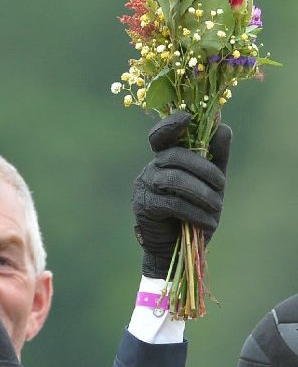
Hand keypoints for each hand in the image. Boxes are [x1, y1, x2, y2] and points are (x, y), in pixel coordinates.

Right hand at [132, 110, 231, 277]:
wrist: (176, 249)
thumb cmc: (194, 212)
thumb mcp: (211, 182)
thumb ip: (216, 156)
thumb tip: (222, 126)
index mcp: (164, 159)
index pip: (161, 135)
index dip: (170, 124)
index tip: (188, 117)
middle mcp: (150, 169)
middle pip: (175, 156)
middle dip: (204, 169)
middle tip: (222, 186)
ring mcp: (144, 187)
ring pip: (174, 179)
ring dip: (202, 193)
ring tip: (218, 208)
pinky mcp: (145, 207)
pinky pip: (172, 203)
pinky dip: (195, 212)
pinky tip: (208, 222)